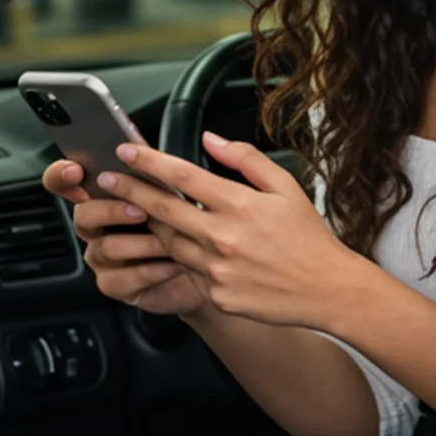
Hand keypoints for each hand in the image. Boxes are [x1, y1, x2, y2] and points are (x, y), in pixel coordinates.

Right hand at [44, 160, 211, 315]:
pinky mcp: (114, 284)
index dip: (62, 175)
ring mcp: (102, 256)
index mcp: (102, 196)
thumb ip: (150, 169)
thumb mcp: (171, 190)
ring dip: (141, 243)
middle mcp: (96, 226)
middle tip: (141, 211)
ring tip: (170, 242)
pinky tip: (171, 265)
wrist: (207, 269)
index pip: (65, 180)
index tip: (75, 171)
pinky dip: (150, 271)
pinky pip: (120, 279)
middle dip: (112, 210)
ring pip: (105, 247)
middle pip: (82, 215)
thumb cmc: (186, 224)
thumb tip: (141, 147)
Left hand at [88, 135, 379, 329]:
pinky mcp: (217, 295)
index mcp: (239, 205)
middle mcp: (223, 237)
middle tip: (106, 180)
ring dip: (153, 226)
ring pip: (169, 243)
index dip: (148, 161)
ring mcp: (217, 269)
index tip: (125, 151)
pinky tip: (182, 249)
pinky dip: (182, 259)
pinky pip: (188, 273)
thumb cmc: (309, 238)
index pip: (182, 176)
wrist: (328, 290)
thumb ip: (245, 160)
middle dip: (128, 191)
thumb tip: (211, 140)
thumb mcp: (285, 188)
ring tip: (139, 212)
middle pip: (162, 209)